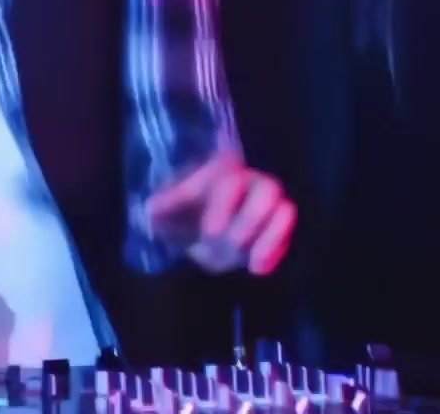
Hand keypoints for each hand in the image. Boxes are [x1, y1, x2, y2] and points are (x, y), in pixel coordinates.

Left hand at [147, 154, 296, 275]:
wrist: (197, 236)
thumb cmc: (182, 216)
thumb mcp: (164, 211)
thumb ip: (162, 206)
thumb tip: (152, 209)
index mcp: (221, 170)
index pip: (231, 175)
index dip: (223, 205)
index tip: (210, 233)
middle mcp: (251, 181)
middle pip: (267, 189)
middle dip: (249, 220)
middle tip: (231, 247)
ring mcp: (270, 204)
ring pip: (286, 210)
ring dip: (269, 238)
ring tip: (250, 263)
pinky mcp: (279, 228)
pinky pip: (287, 237)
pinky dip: (275, 253)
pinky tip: (256, 269)